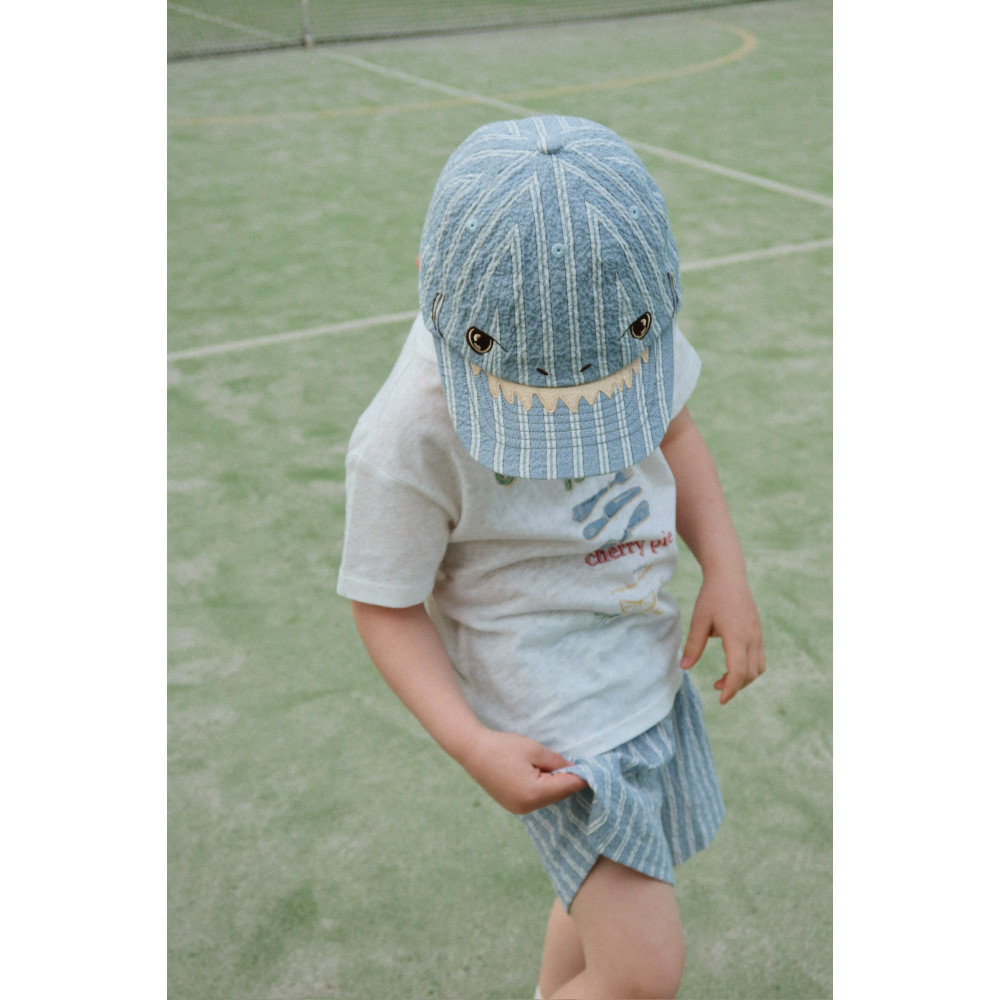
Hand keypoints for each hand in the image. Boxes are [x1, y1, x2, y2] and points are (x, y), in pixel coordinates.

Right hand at [456, 728, 588, 814]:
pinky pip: (537, 799)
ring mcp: (519, 809)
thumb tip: (575, 769)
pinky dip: (545, 789)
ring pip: (549, 798)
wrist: (473, 751)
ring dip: (557, 785)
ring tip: (564, 768)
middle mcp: (528, 807)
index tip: (597, 770)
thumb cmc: (504, 747)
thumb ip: (558, 762)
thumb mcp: (535, 750)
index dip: (583, 777)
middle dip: (570, 781)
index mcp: (535, 793)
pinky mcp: (513, 806)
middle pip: (559, 795)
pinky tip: (546, 776)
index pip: (567, 786)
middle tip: (583, 766)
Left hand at [680, 572, 764, 703]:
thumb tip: (684, 668)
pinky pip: (759, 658)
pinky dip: (749, 668)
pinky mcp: (759, 633)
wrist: (729, 577)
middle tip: (715, 687)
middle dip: (735, 686)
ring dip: (744, 679)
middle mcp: (752, 637)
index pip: (739, 671)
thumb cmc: (712, 597)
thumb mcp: (699, 620)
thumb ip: (694, 645)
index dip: (731, 689)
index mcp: (737, 636)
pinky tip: (732, 665)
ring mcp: (758, 635)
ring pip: (758, 668)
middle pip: (750, 674)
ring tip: (723, 679)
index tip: (720, 699)